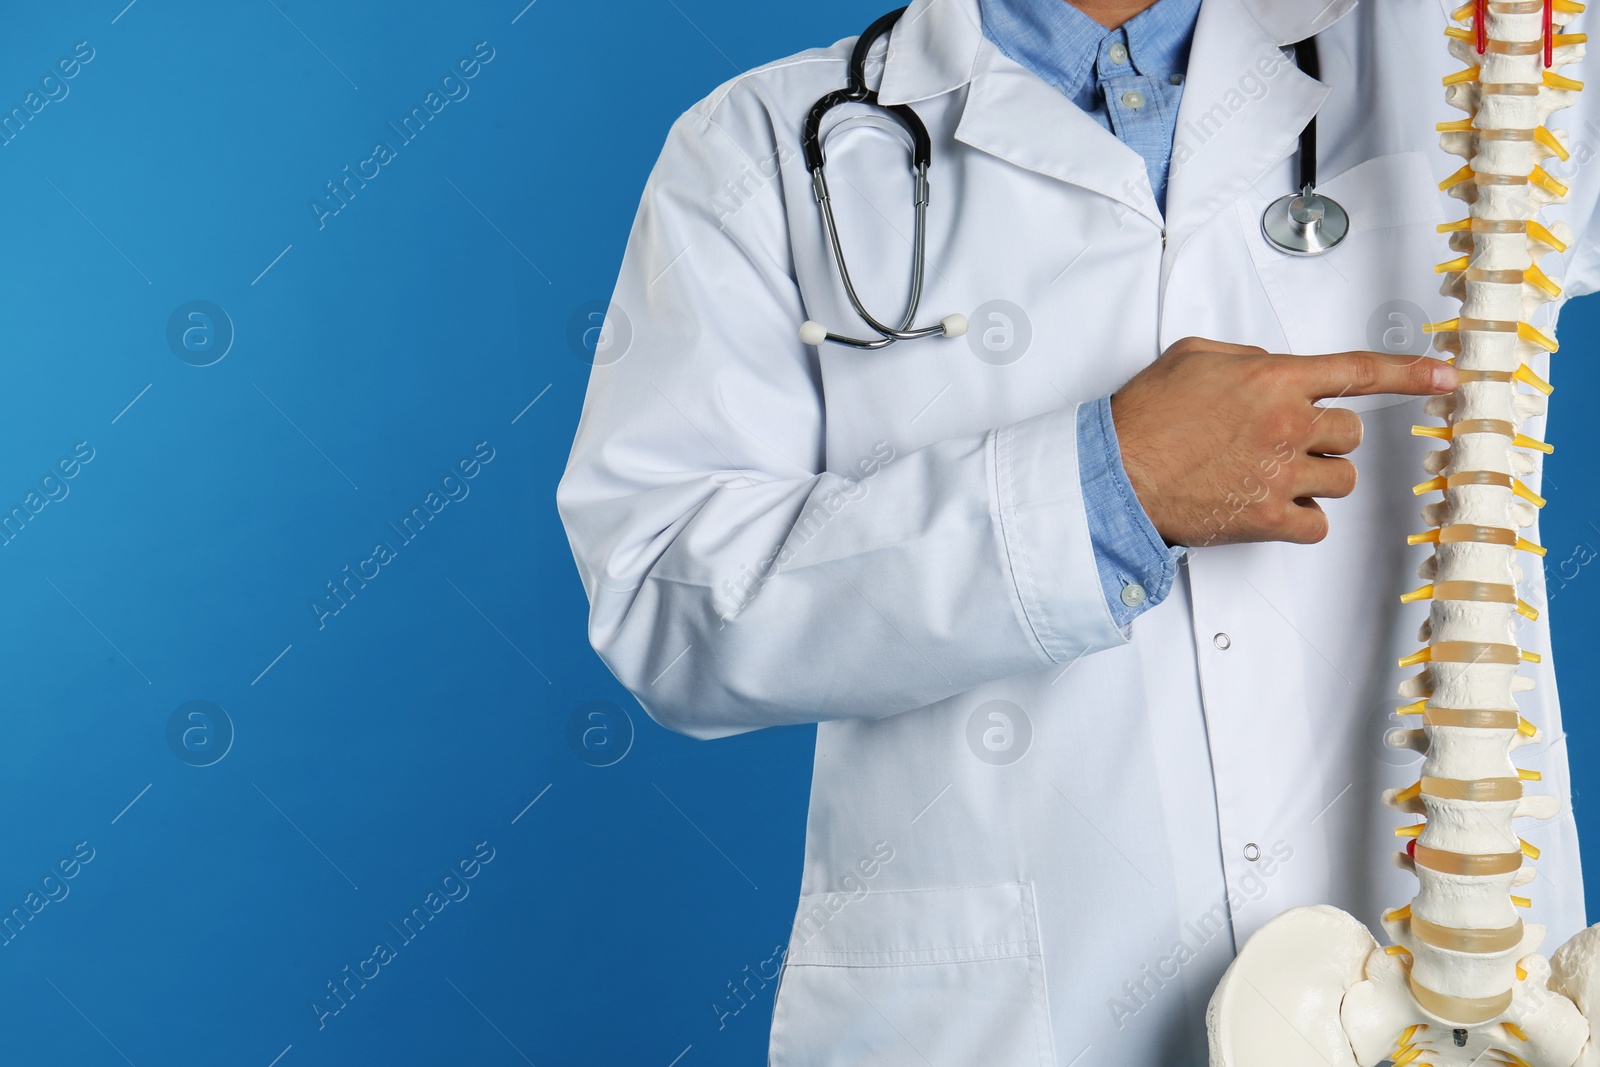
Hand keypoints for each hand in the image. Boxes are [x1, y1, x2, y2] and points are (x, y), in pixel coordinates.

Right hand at [1109, 337, 1457, 546]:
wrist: (1115, 472)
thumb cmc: (1144, 417)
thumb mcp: (1193, 356)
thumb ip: (1246, 355)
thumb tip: (1272, 367)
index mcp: (1274, 378)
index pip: (1359, 371)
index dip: (1411, 372)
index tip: (1445, 376)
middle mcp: (1286, 424)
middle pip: (1350, 433)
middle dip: (1326, 437)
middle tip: (1286, 442)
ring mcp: (1280, 474)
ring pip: (1341, 480)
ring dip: (1317, 478)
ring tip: (1275, 475)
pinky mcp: (1267, 518)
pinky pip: (1317, 524)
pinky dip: (1302, 519)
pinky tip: (1274, 509)